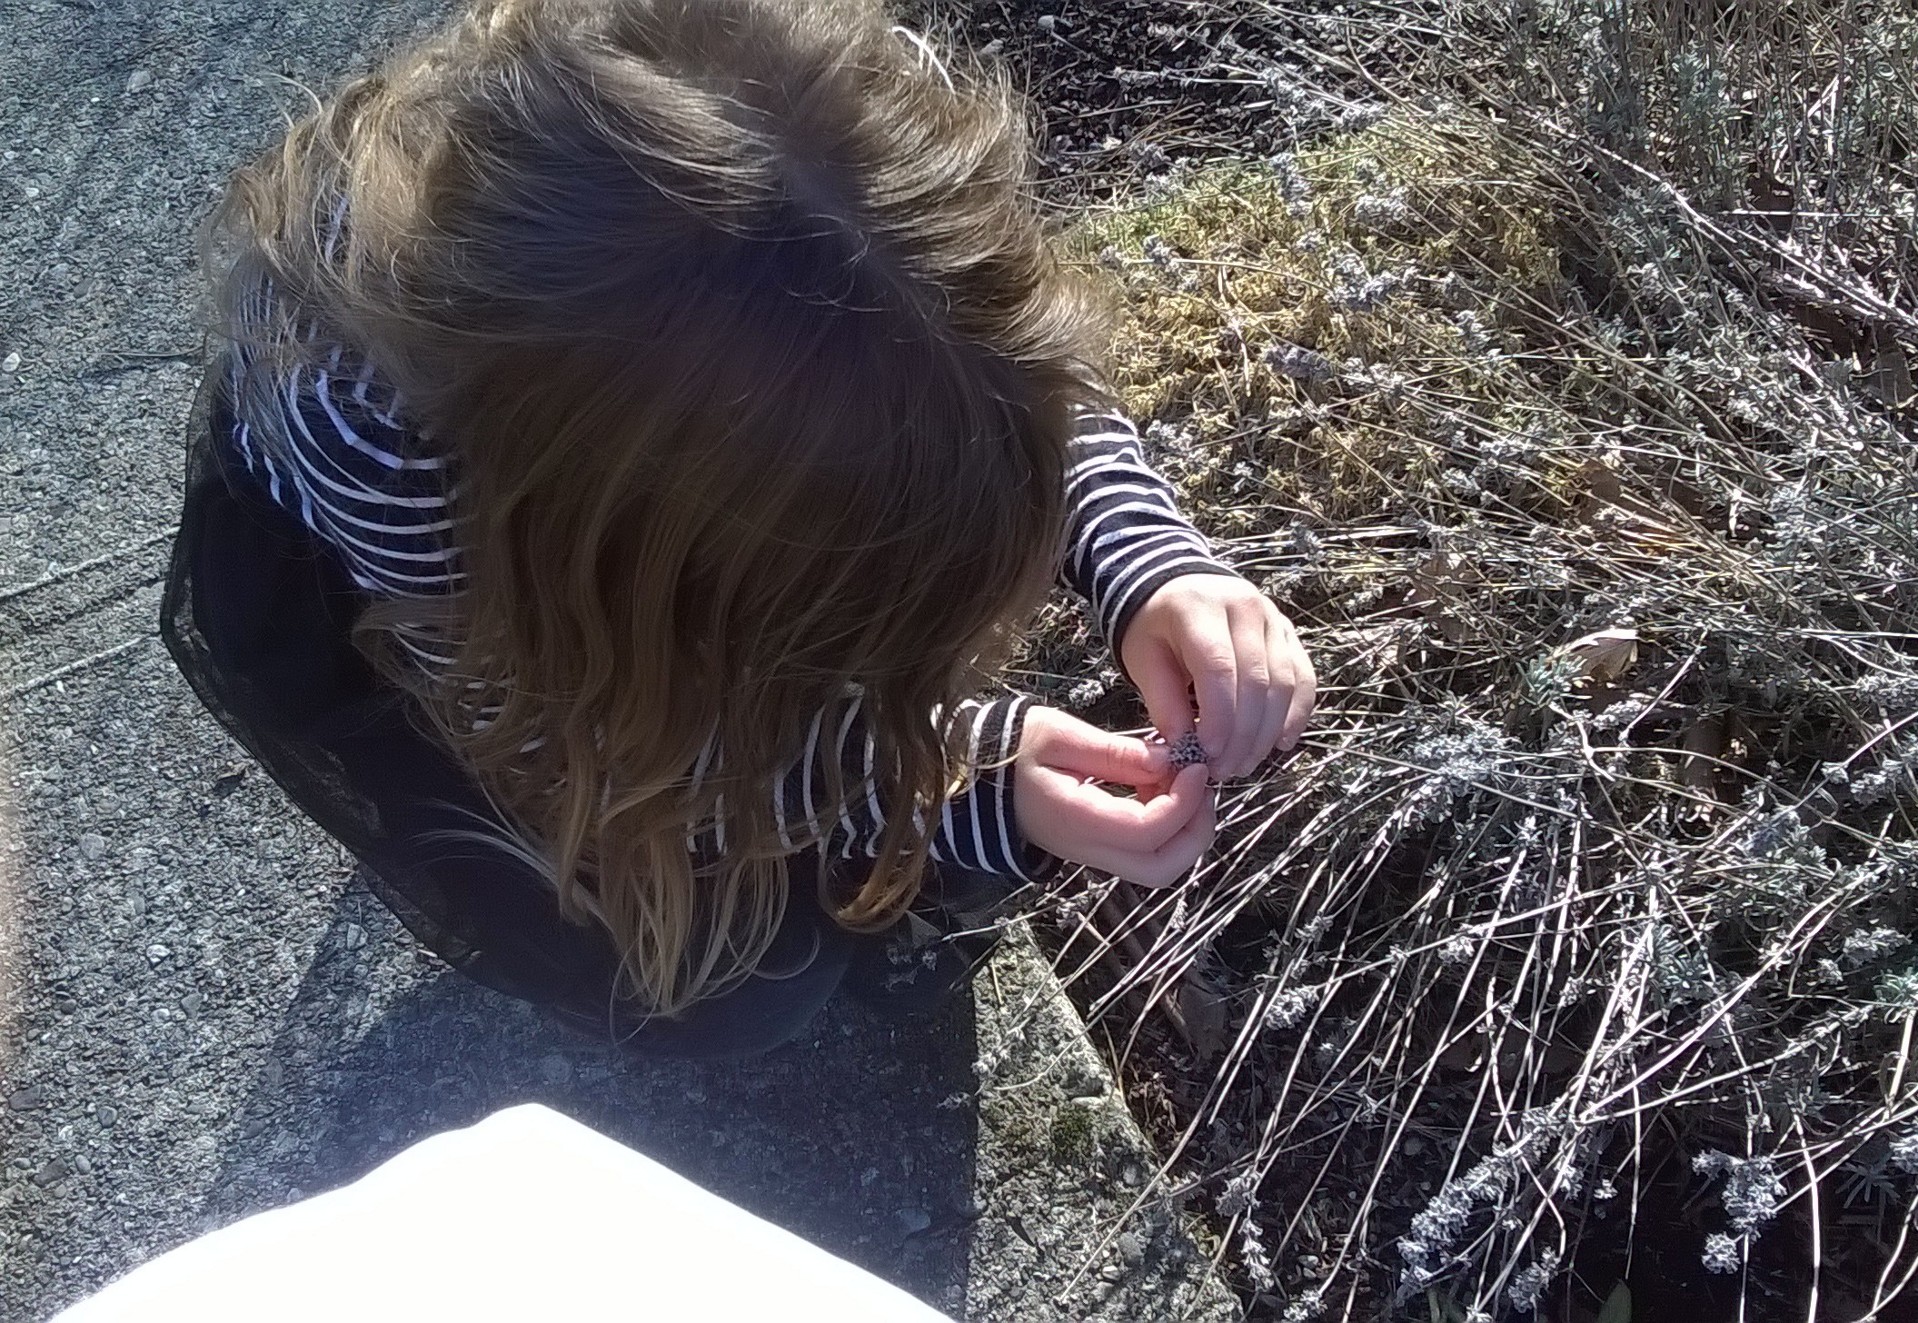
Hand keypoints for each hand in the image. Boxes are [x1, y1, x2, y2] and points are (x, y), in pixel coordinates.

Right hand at [1013, 706, 1215, 887]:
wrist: (973, 777)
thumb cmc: (1011, 749)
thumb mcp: (1059, 735)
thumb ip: (1116, 752)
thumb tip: (1168, 760)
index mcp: (1076, 821)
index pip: (1148, 831)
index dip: (1184, 801)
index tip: (1193, 764)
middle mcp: (1087, 849)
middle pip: (1162, 869)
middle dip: (1195, 830)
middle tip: (1199, 784)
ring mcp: (1091, 855)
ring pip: (1157, 868)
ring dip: (1183, 831)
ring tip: (1178, 781)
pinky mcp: (1095, 849)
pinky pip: (1143, 853)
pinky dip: (1165, 827)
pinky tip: (1157, 786)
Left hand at [1119, 574, 1315, 779]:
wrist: (1179, 590)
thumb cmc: (1156, 628)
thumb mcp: (1143, 659)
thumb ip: (1163, 702)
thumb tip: (1184, 749)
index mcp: (1200, 608)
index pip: (1219, 668)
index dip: (1218, 717)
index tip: (1209, 754)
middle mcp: (1245, 607)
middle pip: (1257, 680)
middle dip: (1243, 734)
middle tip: (1225, 770)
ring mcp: (1273, 618)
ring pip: (1285, 683)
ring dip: (1267, 732)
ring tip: (1244, 763)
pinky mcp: (1289, 633)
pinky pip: (1303, 678)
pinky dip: (1296, 714)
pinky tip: (1280, 743)